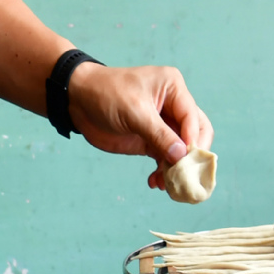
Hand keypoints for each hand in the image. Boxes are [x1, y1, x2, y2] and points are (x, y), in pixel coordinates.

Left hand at [59, 61, 212, 186]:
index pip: (193, 118)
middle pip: (195, 134)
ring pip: (182, 151)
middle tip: (183, 176)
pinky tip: (155, 182)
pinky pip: (166, 159)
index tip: (186, 161)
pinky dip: (163, 172)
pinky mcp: (151, 140)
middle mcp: (173, 106)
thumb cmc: (106, 94)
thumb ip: (160, 135)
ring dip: (176, 168)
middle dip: (190, 157)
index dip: (192, 140)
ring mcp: (163, 125)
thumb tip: (182, 156)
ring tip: (166, 185)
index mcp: (174, 89)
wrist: (77, 101)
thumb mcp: (134, 112)